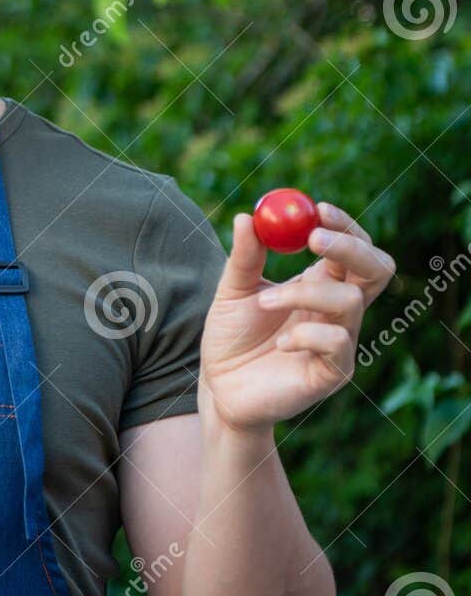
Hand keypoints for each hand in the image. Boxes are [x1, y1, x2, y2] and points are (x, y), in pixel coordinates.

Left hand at [198, 201, 395, 437]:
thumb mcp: (231, 291)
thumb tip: (246, 216)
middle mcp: (339, 310)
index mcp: (320, 283)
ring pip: (350, 300)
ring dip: (302, 293)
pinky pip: (337, 342)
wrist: (219, 387)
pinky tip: (279, 344)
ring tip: (263, 303)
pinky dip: (305, 335)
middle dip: (350, 247)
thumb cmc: (230, 337)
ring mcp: (342, 341)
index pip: (353, 247)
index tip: (319, 208)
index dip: (344, 226)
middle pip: (376, 268)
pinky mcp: (335, 371)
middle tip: (313, 238)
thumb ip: (243, 257)